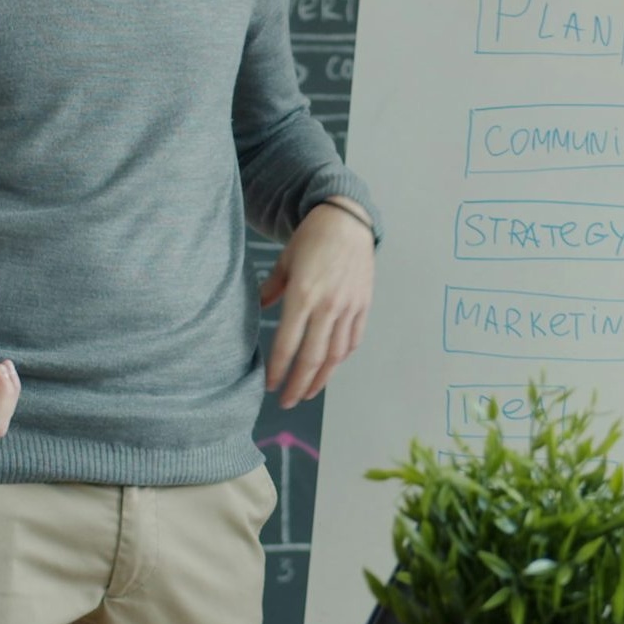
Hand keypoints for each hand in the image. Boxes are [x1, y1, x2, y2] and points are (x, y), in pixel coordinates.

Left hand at [259, 202, 374, 408]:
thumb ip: (271, 289)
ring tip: (308, 392)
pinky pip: (353, 339)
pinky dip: (342, 357)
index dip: (279, 370)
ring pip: (336, 354)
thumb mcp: (284, 261)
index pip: (288, 344)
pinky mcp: (363, 305)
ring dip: (322, 378)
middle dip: (299, 384)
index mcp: (302, 295)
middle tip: (287, 402)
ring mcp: (349, 307)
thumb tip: (259, 309)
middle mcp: (327, 305)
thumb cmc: (311, 239)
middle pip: (313, 357)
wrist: (347, 221)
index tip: (271, 386)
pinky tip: (331, 367)